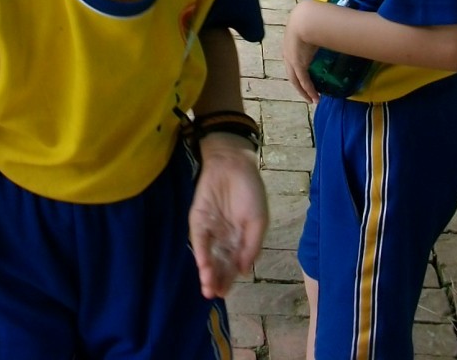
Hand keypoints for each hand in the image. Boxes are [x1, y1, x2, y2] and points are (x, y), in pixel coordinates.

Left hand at [189, 134, 266, 297]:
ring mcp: (210, 229)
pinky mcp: (198, 219)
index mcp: (239, 240)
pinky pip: (198, 240)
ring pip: (207, 255)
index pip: (232, 265)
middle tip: (214, 293)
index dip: (228, 279)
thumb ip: (252, 246)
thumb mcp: (258, 221)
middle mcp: (223, 238)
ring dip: (207, 271)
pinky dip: (201, 254)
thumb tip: (245, 271)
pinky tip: (204, 266)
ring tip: (208, 286)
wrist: (234, 164)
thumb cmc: (250, 191)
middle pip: (218, 264)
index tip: (225, 292)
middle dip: (216, 279)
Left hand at [282, 1, 321, 103]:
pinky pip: (304, 81)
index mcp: (290, 43)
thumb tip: (336, 23)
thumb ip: (321, 27)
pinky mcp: (298, 64)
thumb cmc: (311, 18)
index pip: (292, 60)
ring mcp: (291, 60)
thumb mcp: (313, 25)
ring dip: (304, 91)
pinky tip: (315, 97)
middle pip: (292, 73)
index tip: (305, 77)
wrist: (305, 19)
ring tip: (313, 99)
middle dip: (300, 84)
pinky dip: (309, 90)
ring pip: (296, 80)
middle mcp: (288, 53)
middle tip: (308, 93)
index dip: (298, 69)